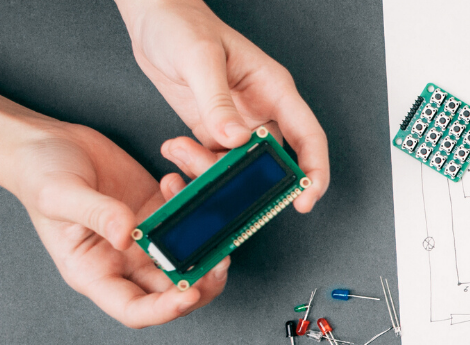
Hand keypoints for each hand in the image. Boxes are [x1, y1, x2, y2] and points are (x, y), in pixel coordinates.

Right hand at [10, 121, 229, 327]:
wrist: (45, 142)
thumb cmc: (39, 174)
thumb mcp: (58, 194)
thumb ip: (94, 213)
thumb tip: (126, 235)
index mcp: (94, 272)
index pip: (135, 310)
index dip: (164, 310)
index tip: (188, 293)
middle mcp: (123, 263)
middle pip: (172, 292)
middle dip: (202, 283)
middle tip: (219, 260)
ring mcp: (144, 240)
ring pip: (188, 261)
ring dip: (207, 249)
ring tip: (217, 226)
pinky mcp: (158, 213)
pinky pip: (189, 222)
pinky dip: (196, 208)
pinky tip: (180, 180)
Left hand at [117, 0, 328, 211]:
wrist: (155, 19)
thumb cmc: (184, 26)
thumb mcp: (200, 58)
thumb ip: (217, 101)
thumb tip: (235, 140)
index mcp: (275, 90)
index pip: (308, 137)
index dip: (314, 171)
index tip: (305, 200)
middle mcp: (261, 111)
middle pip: (275, 162)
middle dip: (252, 181)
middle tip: (227, 190)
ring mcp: (237, 124)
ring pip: (240, 168)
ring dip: (210, 172)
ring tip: (180, 150)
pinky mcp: (212, 131)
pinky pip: (213, 163)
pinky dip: (194, 166)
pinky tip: (175, 149)